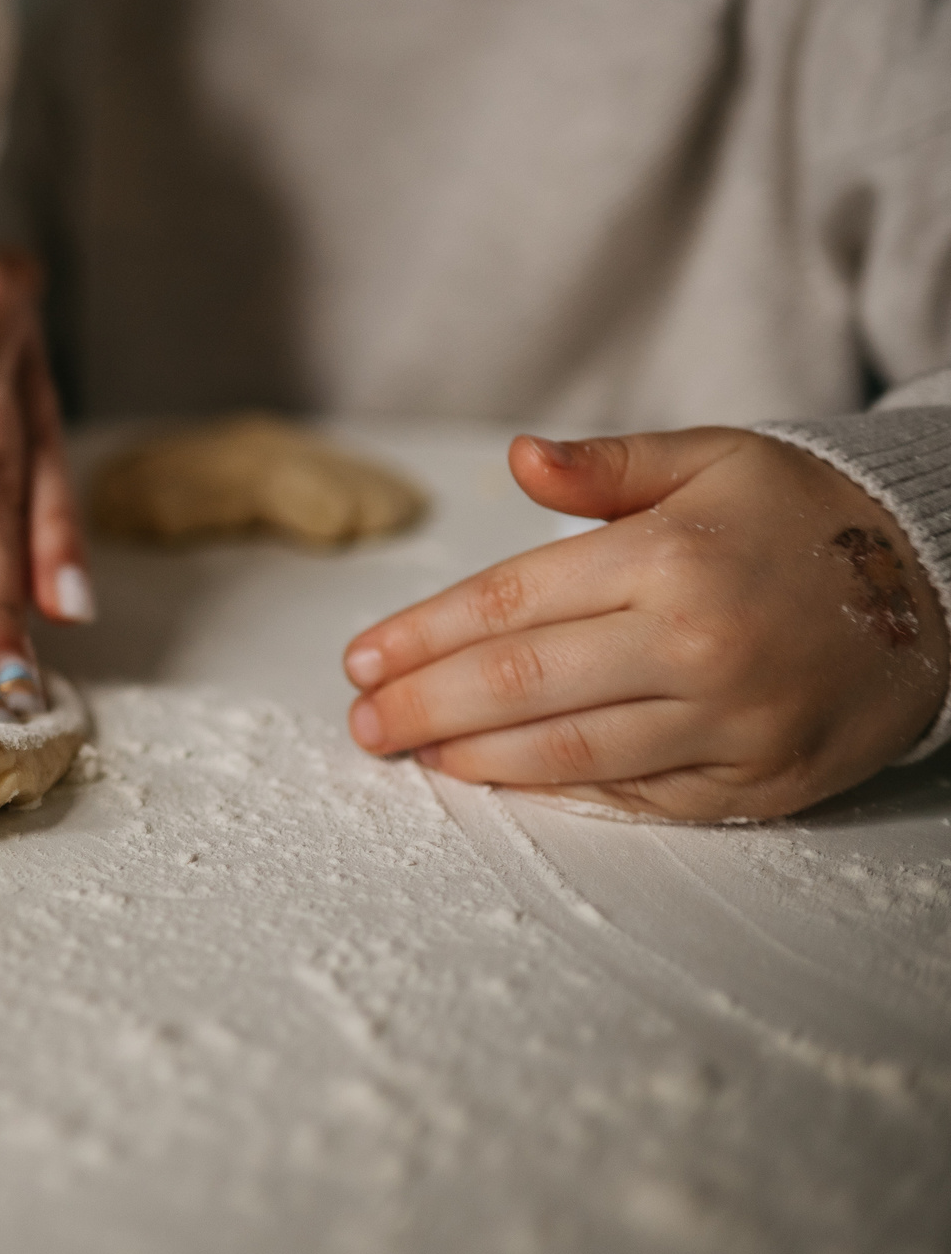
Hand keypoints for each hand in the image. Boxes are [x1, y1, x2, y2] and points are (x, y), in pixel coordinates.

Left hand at [343, 429, 950, 819]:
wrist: (946, 581)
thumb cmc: (806, 515)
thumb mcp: (711, 459)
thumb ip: (605, 466)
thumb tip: (516, 458)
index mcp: (668, 556)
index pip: (507, 604)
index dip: (421, 637)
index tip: (360, 660)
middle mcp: (695, 643)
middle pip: (519, 685)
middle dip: (423, 706)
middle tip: (363, 723)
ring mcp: (731, 720)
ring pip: (569, 751)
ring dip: (476, 757)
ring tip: (415, 751)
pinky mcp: (762, 778)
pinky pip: (640, 794)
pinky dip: (562, 789)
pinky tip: (505, 778)